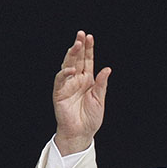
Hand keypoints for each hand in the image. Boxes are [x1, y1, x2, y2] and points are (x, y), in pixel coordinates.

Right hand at [53, 31, 111, 154]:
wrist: (81, 133)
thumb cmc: (90, 118)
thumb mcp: (99, 99)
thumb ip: (101, 84)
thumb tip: (107, 69)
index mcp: (87, 80)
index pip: (87, 61)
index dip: (89, 49)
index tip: (90, 37)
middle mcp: (77, 80)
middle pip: (77, 59)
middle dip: (79, 47)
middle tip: (81, 35)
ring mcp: (67, 85)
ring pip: (67, 65)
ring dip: (71, 55)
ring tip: (76, 45)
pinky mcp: (59, 93)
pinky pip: (61, 80)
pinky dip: (65, 73)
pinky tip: (71, 69)